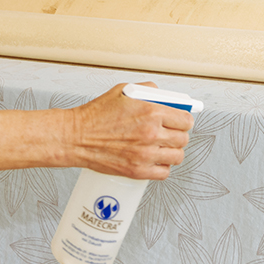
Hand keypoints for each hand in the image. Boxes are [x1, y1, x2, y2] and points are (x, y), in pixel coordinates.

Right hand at [67, 83, 192, 179]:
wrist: (77, 137)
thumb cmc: (96, 115)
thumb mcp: (124, 91)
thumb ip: (148, 91)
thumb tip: (164, 96)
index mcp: (151, 112)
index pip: (186, 120)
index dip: (185, 120)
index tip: (181, 122)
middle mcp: (151, 134)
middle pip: (183, 139)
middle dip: (179, 135)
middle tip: (171, 134)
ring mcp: (145, 154)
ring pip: (177, 157)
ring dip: (172, 152)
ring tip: (163, 147)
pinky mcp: (137, 171)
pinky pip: (164, 173)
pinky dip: (162, 167)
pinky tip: (154, 160)